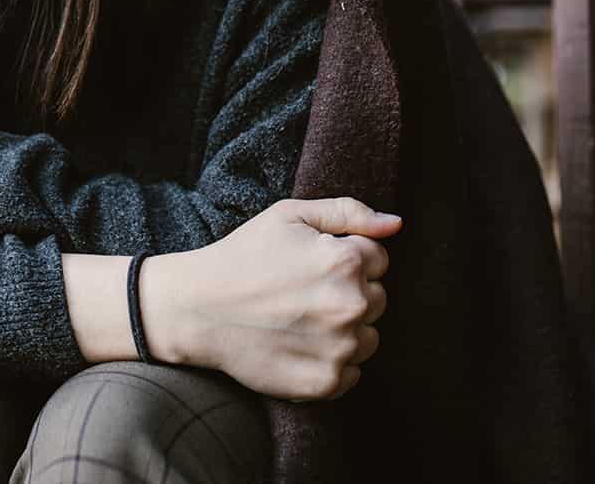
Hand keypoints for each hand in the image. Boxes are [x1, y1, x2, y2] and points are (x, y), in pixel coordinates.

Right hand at [143, 197, 399, 401]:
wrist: (198, 310)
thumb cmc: (243, 256)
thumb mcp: (290, 216)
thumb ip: (348, 212)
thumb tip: (395, 224)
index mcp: (346, 261)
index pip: (378, 259)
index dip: (346, 258)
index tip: (312, 266)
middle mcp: (351, 305)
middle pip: (379, 299)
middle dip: (350, 293)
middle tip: (304, 293)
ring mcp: (340, 347)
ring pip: (369, 338)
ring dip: (346, 331)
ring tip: (301, 320)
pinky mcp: (326, 382)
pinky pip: (353, 373)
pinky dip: (332, 363)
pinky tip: (300, 346)